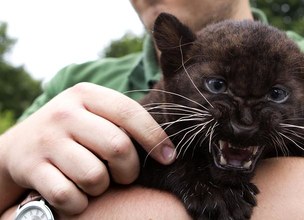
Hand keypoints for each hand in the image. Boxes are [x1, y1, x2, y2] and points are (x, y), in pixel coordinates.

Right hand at [0, 82, 174, 214]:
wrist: (20, 145)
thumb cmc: (73, 131)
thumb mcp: (94, 113)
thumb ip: (123, 122)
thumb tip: (166, 149)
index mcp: (86, 94)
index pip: (130, 113)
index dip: (155, 137)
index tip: (169, 157)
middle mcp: (65, 113)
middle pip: (117, 147)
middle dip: (129, 170)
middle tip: (125, 174)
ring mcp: (46, 140)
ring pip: (95, 176)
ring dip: (102, 187)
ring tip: (96, 181)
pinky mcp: (31, 167)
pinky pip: (69, 196)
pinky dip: (79, 203)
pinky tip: (77, 195)